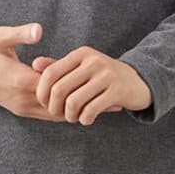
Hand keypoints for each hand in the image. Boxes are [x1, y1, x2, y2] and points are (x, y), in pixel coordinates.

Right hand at [0, 23, 78, 120]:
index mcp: (20, 80)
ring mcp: (21, 108)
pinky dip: (59, 107)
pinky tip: (65, 92)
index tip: (73, 63)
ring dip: (68, 101)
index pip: (56, 86)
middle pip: (60, 104)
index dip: (69, 76)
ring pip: (55, 114)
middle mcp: (22, 99)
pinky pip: (47, 115)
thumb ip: (20, 34)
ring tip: (76, 84)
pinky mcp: (21, 111)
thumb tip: (39, 30)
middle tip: (80, 75)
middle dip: (72, 91)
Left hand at [32, 46, 152, 125]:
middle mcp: (93, 61)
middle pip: (59, 89)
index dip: (42, 92)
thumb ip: (59, 67)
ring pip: (74, 102)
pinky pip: (91, 110)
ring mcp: (106, 76)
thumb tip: (35, 64)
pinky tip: (87, 119)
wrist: (139, 81)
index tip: (45, 104)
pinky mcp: (117, 91)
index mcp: (81, 54)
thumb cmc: (104, 77)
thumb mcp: (82, 67)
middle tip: (59, 114)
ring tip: (74, 117)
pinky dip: (84, 119)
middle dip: (54, 108)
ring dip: (69, 116)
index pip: (50, 73)